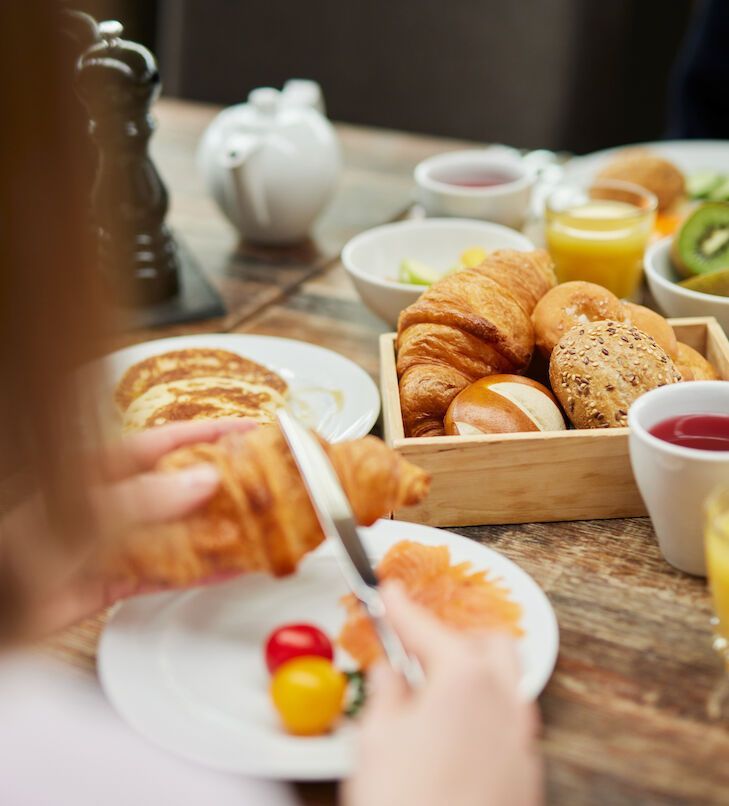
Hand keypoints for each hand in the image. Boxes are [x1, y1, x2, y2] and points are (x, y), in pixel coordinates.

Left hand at [4, 419, 256, 635]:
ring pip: (183, 531)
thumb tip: (203, 480)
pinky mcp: (120, 579)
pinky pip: (171, 572)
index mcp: (105, 467)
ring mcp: (121, 539)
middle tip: (268, 482)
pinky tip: (232, 569)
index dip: (212, 432)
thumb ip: (148, 496)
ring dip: (221, 531)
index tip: (251, 429)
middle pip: (183, 486)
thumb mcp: (89, 508)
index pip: (170, 441)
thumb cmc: (20, 542)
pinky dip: (202, 571)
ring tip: (262, 528)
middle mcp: (118, 499)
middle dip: (226, 484)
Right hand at [344, 584, 541, 805]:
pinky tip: (455, 735)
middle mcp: (503, 701)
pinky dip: (484, 712)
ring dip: (474, 674)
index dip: (401, 607)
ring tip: (434, 691)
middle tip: (416, 648)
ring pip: (506, 682)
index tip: (389, 591)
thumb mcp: (377, 739)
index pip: (426, 628)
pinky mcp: (526, 774)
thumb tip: (390, 673)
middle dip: (453, 636)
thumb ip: (387, 693)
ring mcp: (521, 739)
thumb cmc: (402, 803)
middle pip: (489, 644)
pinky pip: (510, 723)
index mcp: (463, 680)